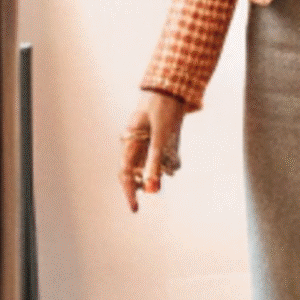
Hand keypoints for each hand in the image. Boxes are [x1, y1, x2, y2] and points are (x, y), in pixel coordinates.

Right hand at [121, 91, 187, 210]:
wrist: (172, 89)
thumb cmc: (162, 110)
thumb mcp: (160, 137)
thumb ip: (155, 161)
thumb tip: (153, 187)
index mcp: (129, 142)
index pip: (125, 174)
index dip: (129, 193)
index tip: (135, 209)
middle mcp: (136, 145)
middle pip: (136, 173)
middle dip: (146, 182)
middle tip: (155, 190)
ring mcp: (147, 144)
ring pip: (153, 167)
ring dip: (162, 168)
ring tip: (169, 156)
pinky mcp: (159, 142)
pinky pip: (164, 160)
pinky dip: (171, 161)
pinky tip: (174, 152)